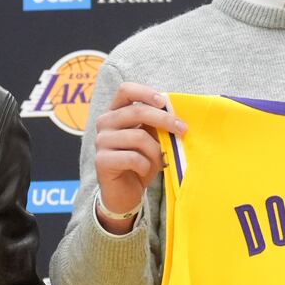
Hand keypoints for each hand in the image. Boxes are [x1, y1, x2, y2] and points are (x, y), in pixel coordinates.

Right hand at [95, 82, 185, 232]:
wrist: (124, 193)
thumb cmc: (140, 162)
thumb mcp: (151, 140)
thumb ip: (157, 125)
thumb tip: (177, 115)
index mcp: (116, 112)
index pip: (125, 90)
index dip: (146, 92)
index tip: (165, 102)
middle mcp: (104, 123)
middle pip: (136, 112)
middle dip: (164, 120)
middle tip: (183, 129)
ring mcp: (101, 142)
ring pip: (138, 137)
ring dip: (156, 150)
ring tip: (161, 160)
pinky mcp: (101, 161)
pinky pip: (133, 158)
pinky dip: (146, 165)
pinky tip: (144, 171)